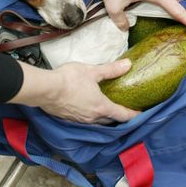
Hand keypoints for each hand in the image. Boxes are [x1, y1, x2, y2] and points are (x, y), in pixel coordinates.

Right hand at [11, 61, 139, 123]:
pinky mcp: (69, 119)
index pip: (122, 114)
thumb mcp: (92, 71)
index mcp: (101, 106)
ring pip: (97, 122)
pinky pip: (84, 120)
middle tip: (124, 110)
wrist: (45, 89)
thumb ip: (110, 70)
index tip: (140, 113)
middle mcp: (92, 117)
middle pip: (110, 120)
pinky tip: (87, 110)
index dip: (133, 114)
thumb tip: (128, 64)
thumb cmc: (69, 79)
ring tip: (106, 110)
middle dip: (118, 117)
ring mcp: (80, 120)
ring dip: (103, 118)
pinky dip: (90, 116)